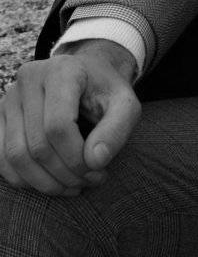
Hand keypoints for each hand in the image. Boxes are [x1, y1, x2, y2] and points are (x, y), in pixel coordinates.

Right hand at [0, 40, 140, 196]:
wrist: (86, 76)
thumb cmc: (106, 92)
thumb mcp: (126, 105)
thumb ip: (117, 130)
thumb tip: (95, 161)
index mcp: (61, 70)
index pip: (58, 126)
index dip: (76, 158)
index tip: (98, 170)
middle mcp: (29, 79)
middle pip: (37, 144)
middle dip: (65, 174)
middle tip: (89, 181)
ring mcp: (9, 98)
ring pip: (16, 155)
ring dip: (45, 182)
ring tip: (73, 186)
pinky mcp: (0, 116)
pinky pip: (2, 159)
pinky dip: (25, 179)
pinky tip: (51, 182)